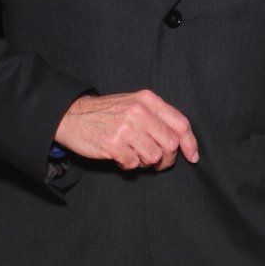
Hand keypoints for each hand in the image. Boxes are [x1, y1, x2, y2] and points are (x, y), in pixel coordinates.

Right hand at [56, 90, 198, 171]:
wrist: (72, 115)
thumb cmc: (107, 112)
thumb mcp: (134, 104)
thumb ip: (157, 117)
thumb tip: (181, 141)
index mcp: (148, 100)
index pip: (181, 123)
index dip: (190, 143)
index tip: (192, 156)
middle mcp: (139, 111)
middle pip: (171, 144)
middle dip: (168, 158)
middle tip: (158, 162)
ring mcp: (126, 127)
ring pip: (154, 156)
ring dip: (147, 163)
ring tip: (135, 156)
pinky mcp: (113, 144)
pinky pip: (133, 164)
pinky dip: (129, 165)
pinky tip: (121, 157)